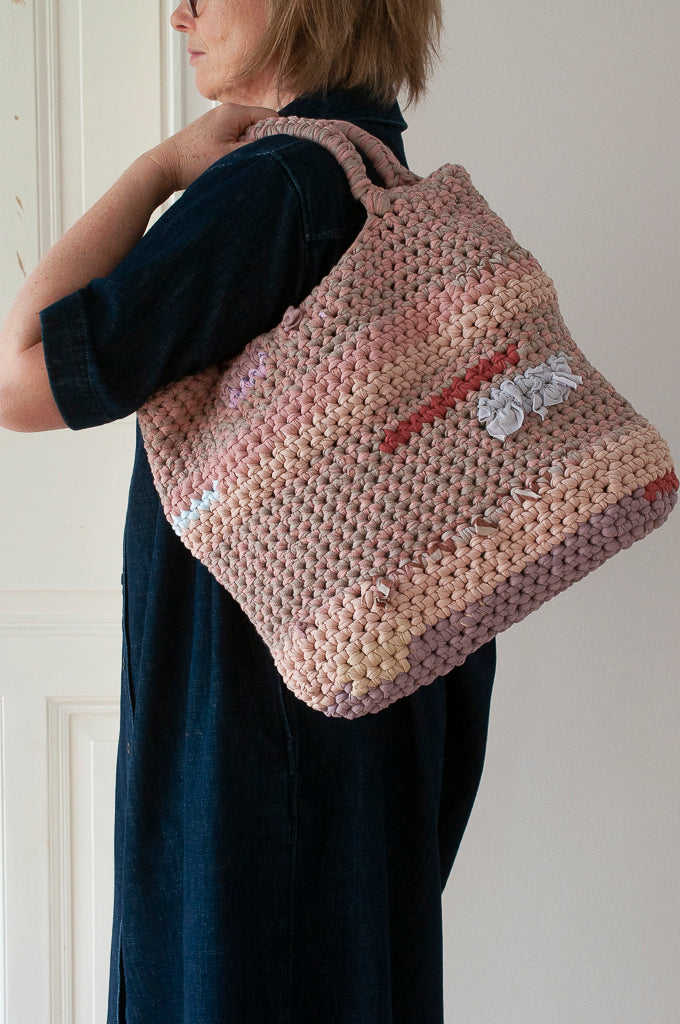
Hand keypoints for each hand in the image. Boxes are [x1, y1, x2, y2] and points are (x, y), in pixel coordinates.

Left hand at [145, 102, 278, 193]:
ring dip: (249, 148)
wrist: (164, 167)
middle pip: (259, 124)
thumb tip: (281, 143)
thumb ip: (258, 147)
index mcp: (233, 111)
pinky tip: (231, 162)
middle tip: (258, 160)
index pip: (270, 116)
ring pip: (247, 133)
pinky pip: (235, 138)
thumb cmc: (193, 162)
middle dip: (263, 142)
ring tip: (240, 163)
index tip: (282, 151)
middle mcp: (226, 111)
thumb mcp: (231, 156)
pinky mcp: (213, 133)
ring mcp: (218, 121)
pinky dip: (238, 150)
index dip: (280, 133)